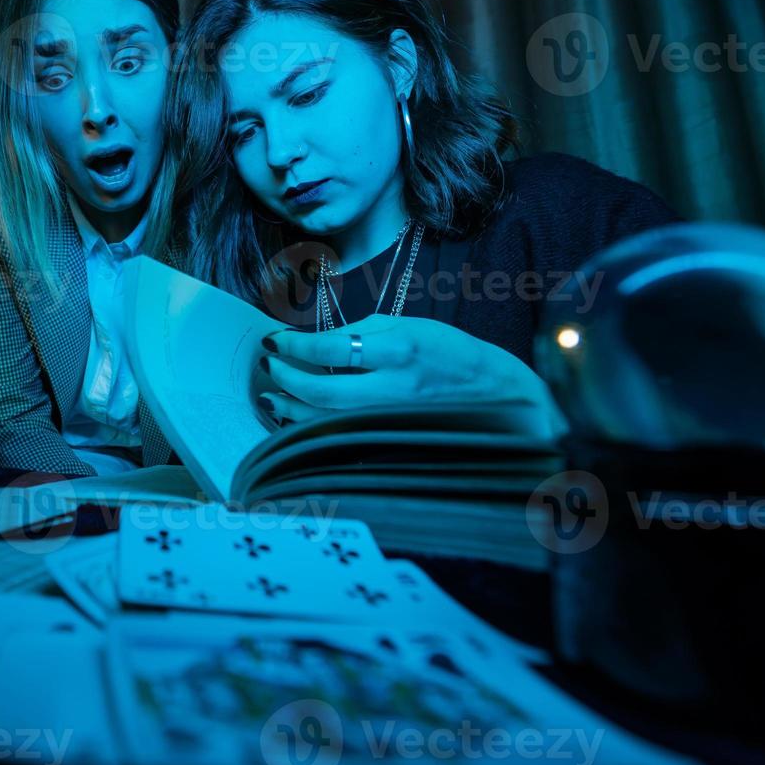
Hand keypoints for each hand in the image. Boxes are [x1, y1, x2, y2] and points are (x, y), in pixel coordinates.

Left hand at [258, 315, 566, 438]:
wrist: (495, 394)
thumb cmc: (449, 353)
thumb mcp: (409, 326)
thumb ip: (361, 332)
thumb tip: (314, 341)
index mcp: (399, 351)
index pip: (332, 349)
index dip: (295, 345)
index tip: (275, 339)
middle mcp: (393, 389)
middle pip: (323, 393)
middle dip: (287, 378)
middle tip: (270, 364)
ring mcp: (390, 419)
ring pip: (326, 421)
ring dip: (290, 408)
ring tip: (271, 394)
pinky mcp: (389, 438)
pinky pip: (339, 435)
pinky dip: (312, 427)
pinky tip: (295, 416)